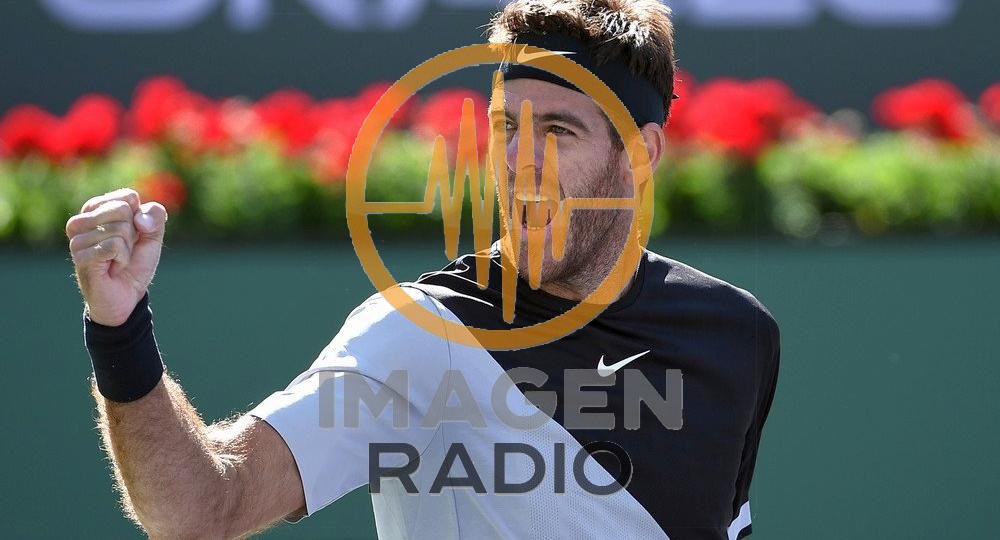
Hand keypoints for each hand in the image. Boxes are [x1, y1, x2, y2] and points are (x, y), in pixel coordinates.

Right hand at [66, 188, 167, 325]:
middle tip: (123, 251)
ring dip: (127, 250)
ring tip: (116, 261)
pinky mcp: (79, 256)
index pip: (128, 196)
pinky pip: (114, 246)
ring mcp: (76, 239)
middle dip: (133, 234)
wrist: (128, 297)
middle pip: (122, 210)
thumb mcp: (153, 236)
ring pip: (119, 228)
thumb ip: (155, 216)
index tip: (133, 236)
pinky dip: (122, 259)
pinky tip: (112, 268)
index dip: (140, 219)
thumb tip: (139, 218)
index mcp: (95, 209)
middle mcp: (80, 221)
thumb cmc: (136, 263)